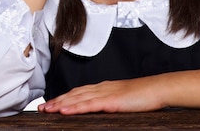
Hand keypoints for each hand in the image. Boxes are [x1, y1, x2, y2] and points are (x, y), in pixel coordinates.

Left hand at [38, 70, 199, 114]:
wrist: (158, 89)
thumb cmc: (144, 96)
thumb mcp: (123, 99)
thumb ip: (110, 103)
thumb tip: (99, 110)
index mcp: (103, 88)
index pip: (78, 92)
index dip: (63, 98)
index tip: (50, 104)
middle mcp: (101, 88)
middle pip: (74, 94)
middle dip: (56, 101)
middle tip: (41, 108)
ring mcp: (105, 93)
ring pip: (78, 98)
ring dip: (60, 104)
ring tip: (47, 110)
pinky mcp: (111, 101)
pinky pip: (89, 104)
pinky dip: (75, 107)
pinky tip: (65, 111)